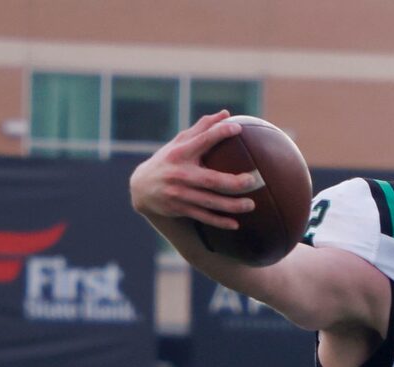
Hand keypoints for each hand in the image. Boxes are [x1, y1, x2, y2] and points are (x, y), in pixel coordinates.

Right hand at [129, 112, 259, 230]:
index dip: (219, 133)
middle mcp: (181, 174)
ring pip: (210, 202)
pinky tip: (235, 224)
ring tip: (252, 205)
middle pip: (211, 180)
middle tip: (252, 180)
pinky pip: (204, 217)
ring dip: (231, 205)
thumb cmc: (167, 160)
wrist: (141, 188)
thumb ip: (202, 129)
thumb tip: (226, 114)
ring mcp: (180, 194)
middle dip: (233, 182)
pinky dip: (219, 222)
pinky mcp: (181, 209)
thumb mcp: (179, 143)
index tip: (238, 129)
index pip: (203, 140)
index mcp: (181, 153)